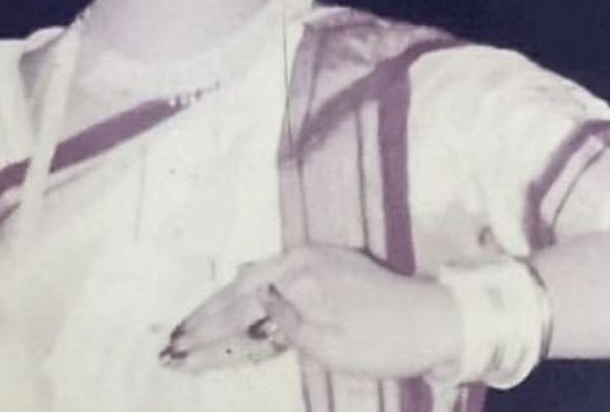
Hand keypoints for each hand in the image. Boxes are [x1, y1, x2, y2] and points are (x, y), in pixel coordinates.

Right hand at [160, 245, 460, 379]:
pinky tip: (238, 299)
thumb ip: (286, 320)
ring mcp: (314, 261)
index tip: (176, 348)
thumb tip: (256, 298)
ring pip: (256, 283)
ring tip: (194, 326)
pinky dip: (253, 296)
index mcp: (299, 277)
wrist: (437, 320)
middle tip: (173, 341)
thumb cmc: (384, 340)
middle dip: (206, 318)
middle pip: (241, 291)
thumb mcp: (330, 344)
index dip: (206, 328)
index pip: (239, 306)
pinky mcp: (328, 267)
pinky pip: (277, 280)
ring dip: (225, 307)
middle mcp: (301, 261)